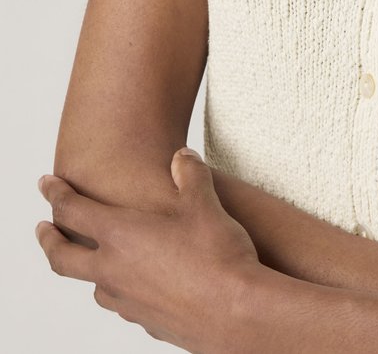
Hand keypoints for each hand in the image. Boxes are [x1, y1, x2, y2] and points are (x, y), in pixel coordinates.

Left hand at [35, 147, 269, 350]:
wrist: (234, 313)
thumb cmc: (217, 255)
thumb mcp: (205, 202)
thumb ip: (190, 175)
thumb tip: (182, 156)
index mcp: (120, 234)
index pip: (72, 210)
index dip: (55, 193)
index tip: (45, 183)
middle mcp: (113, 269)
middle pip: (61, 256)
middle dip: (48, 239)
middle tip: (42, 229)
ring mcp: (125, 300)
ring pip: (92, 284)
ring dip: (86, 268)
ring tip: (94, 258)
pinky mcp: (145, 322)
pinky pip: (121, 304)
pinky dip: (119, 290)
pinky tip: (139, 285)